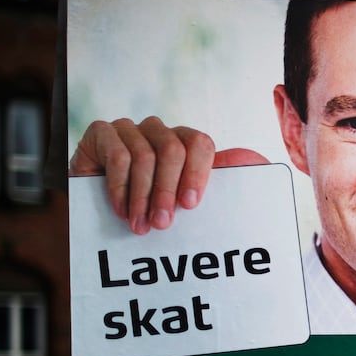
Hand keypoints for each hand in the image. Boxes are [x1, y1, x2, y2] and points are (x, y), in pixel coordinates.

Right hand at [70, 116, 266, 233]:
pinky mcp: (101, 132)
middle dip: (167, 191)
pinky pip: (117, 156)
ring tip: (141, 226)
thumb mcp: (184, 201)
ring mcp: (129, 129)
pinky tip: (122, 210)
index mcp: (184, 142)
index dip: (197, 173)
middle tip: (162, 224)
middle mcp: (158, 131)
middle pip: (172, 150)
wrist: (99, 209)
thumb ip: (218, 184)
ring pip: (144, 155)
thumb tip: (256, 160)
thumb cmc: (151, 207)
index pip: (199, 143)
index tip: (190, 206)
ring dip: (143, 197)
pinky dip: (121, 188)